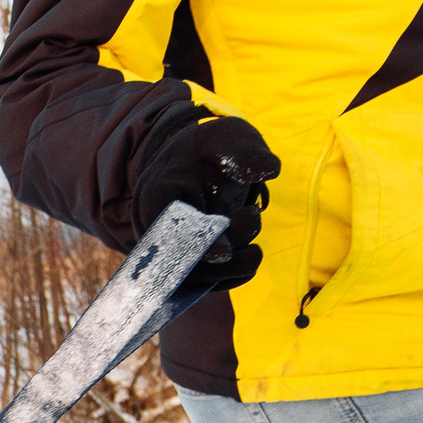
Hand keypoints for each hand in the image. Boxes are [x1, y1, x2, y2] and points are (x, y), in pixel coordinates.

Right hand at [132, 114, 279, 290]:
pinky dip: (235, 272)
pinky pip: (209, 284)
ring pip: (195, 277)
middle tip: (252, 215)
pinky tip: (247, 251)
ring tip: (254, 234)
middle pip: (180, 255)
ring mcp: (166, 253)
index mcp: (157, 190)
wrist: (196, 170)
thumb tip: (268, 169)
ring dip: (235, 262)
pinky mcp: (183, 271)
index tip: (225, 253)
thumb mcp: (228, 138)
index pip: (162, 221)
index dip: (190, 240)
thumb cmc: (211, 153)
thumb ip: (245, 150)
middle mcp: (154, 227)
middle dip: (224, 246)